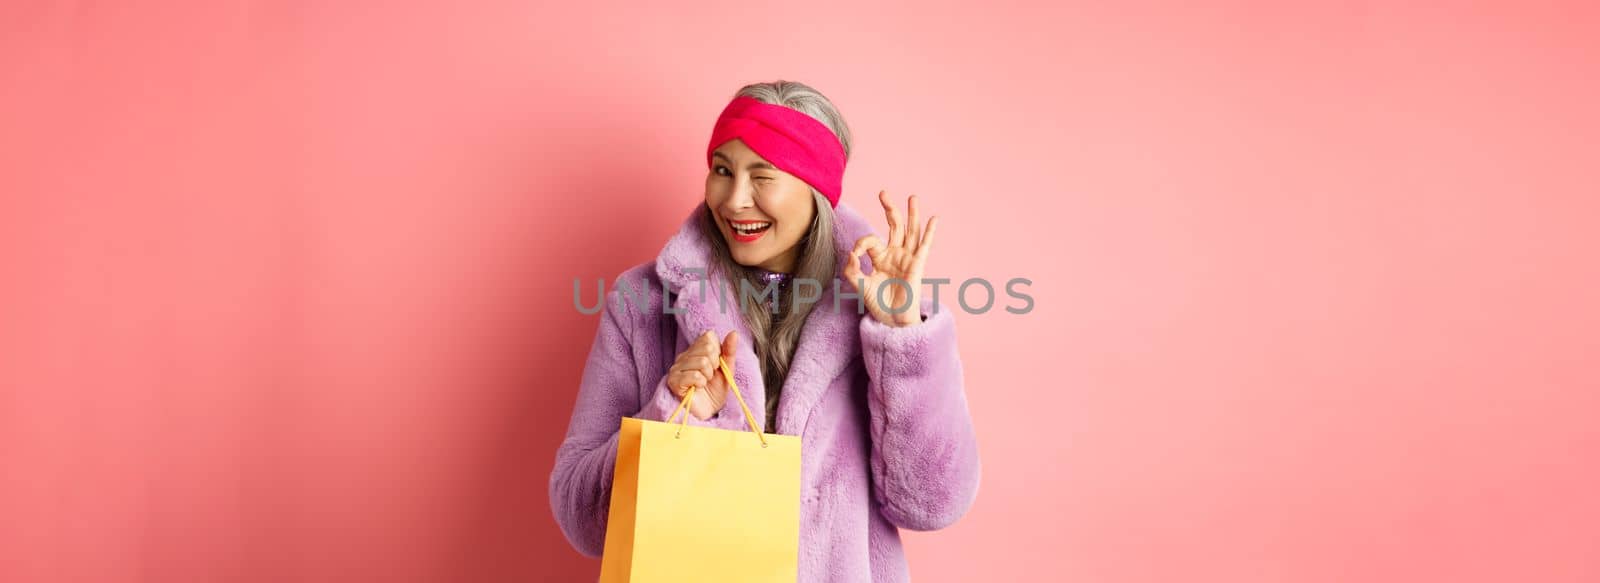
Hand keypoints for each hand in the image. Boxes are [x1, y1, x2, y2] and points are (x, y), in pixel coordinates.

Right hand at [664, 330, 738, 420]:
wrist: (708, 412)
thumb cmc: (715, 391)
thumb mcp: (727, 370)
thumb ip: (729, 351)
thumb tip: (734, 333)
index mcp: (696, 350)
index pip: (709, 336)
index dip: (718, 351)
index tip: (717, 365)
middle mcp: (684, 356)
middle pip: (707, 348)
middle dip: (715, 365)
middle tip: (710, 376)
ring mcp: (676, 368)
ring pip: (702, 362)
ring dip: (708, 376)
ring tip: (704, 383)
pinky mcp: (673, 381)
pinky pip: (694, 375)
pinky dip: (701, 383)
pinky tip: (697, 388)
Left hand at [844, 190, 937, 326]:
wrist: (892, 320)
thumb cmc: (877, 304)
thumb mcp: (859, 286)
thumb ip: (851, 270)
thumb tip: (852, 253)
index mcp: (880, 257)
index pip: (870, 240)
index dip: (860, 244)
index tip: (854, 256)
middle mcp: (894, 254)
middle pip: (894, 226)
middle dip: (889, 209)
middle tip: (883, 193)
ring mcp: (907, 258)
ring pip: (910, 231)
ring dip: (912, 214)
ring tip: (912, 197)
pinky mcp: (917, 265)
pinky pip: (925, 246)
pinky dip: (930, 232)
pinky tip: (934, 218)